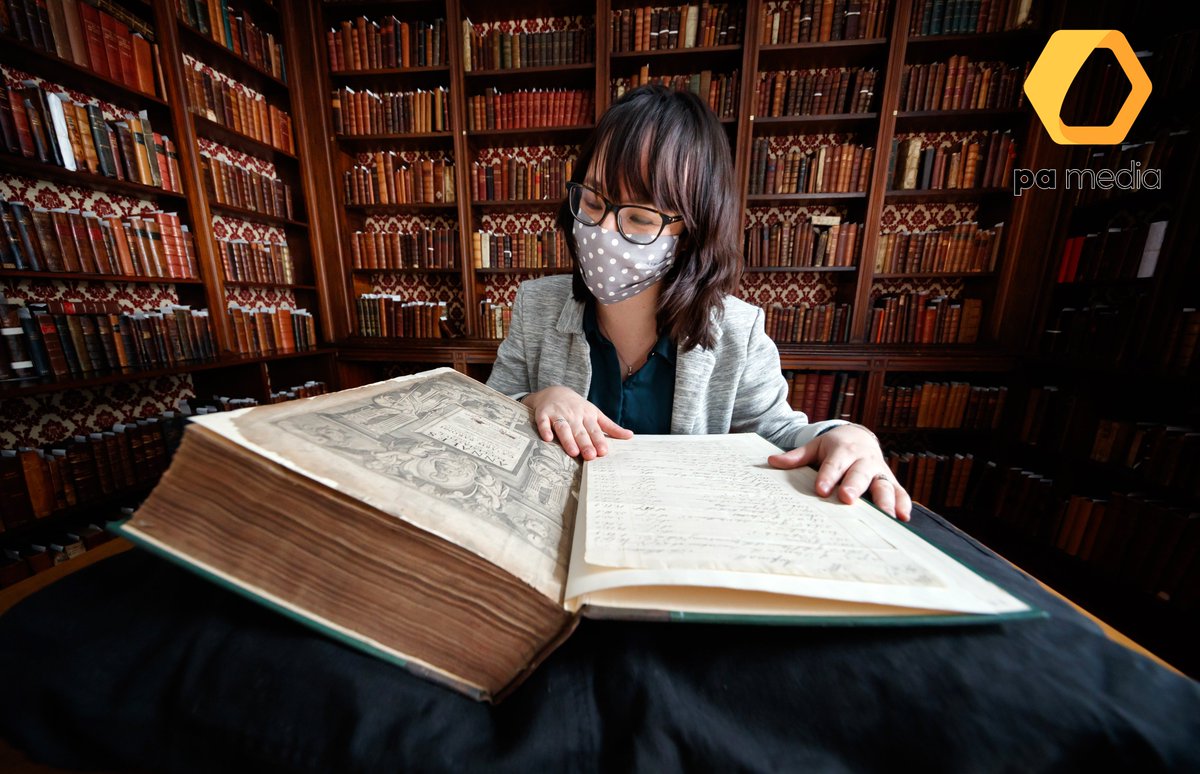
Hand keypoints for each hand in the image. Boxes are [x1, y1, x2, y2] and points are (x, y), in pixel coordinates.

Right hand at [522, 386, 632, 460]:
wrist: (554, 391)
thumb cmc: (577, 407)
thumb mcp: (595, 414)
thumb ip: (611, 427)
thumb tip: (630, 436)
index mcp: (587, 416)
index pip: (594, 430)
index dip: (598, 440)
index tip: (603, 452)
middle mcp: (573, 415)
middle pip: (580, 431)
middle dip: (585, 443)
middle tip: (590, 456)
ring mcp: (558, 414)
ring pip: (563, 428)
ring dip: (568, 439)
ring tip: (573, 452)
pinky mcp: (543, 414)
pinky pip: (543, 422)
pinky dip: (545, 429)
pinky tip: (548, 439)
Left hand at [767, 424, 911, 521]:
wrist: (858, 437)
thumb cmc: (833, 447)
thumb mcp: (814, 447)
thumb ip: (796, 457)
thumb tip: (771, 461)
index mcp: (842, 451)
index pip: (833, 464)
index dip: (828, 476)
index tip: (821, 490)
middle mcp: (863, 460)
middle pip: (859, 473)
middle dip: (854, 485)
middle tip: (847, 498)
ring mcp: (879, 471)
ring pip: (883, 484)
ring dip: (885, 500)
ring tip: (885, 516)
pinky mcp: (890, 481)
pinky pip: (900, 492)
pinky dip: (903, 504)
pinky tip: (902, 518)